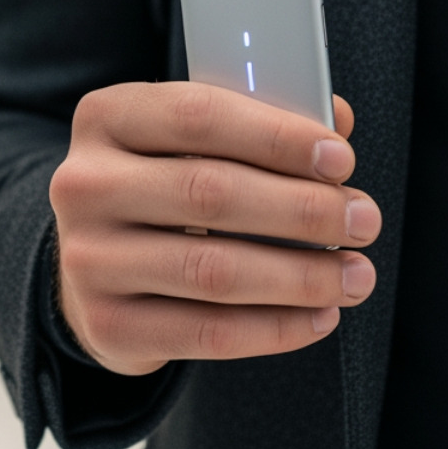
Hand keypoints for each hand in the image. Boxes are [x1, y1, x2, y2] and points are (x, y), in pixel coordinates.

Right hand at [49, 82, 378, 376]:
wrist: (94, 259)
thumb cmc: (159, 185)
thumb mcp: (186, 138)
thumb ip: (257, 120)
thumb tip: (334, 120)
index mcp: (107, 118)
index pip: (199, 116)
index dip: (277, 137)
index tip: (340, 159)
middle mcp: (85, 185)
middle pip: (211, 193)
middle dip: (303, 210)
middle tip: (362, 219)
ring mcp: (89, 258)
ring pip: (214, 271)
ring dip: (301, 275)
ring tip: (354, 274)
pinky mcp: (107, 323)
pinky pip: (207, 332)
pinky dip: (276, 328)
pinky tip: (318, 315)